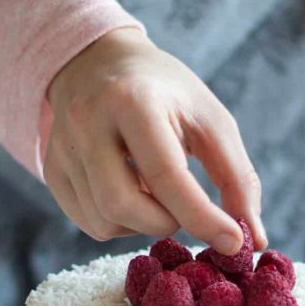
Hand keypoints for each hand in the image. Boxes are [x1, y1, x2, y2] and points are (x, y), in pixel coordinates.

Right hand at [44, 28, 266, 253]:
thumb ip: (236, 178)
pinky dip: (120, 223)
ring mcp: (63, 147)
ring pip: (104, 220)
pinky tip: (132, 193)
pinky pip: (88, 221)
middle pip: (122, 204)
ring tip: (157, 194)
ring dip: (142, 224)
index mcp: (133, 101)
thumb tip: (252, 240)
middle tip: (186, 212)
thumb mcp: (211, 119)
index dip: (202, 216)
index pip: (166, 174)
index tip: (233, 242)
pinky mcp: (52, 169)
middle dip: (165, 223)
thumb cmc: (166, 93)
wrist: (99, 62)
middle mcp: (88, 122)